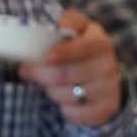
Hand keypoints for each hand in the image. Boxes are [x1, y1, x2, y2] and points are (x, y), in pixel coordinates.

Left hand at [19, 9, 121, 126]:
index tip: (47, 57)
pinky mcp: (106, 108)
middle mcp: (108, 65)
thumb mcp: (78, 31)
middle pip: (65, 74)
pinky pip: (74, 113)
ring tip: (50, 83)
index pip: (83, 47)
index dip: (63, 52)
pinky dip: (63, 108)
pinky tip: (65, 98)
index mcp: (100, 42)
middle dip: (40, 73)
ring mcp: (109, 88)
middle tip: (28, 70)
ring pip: (65, 95)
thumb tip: (49, 24)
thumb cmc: (82, 50)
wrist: (105, 76)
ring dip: (50, 90)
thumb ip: (66, 23)